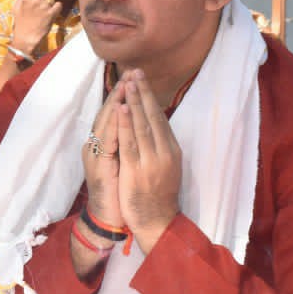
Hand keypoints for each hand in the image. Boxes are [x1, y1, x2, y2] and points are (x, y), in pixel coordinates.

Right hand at [10, 0, 62, 55]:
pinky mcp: (50, 14)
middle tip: (41, 1)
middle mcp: (34, 0)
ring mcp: (43, 7)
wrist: (25, 39)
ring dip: (50, 3)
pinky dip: (56, 9)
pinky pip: (58, 5)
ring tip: (44, 11)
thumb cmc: (20, 24)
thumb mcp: (16, 9)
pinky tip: (51, 14)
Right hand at [82, 78, 125, 230]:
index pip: (113, 114)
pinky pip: (106, 141)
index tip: (135, 77)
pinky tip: (120, 111)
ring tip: (126, 84)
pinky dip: (113, 124)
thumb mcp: (125, 164)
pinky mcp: (97, 167)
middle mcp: (95, 147)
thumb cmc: (120, 193)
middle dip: (120, 93)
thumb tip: (140, 125)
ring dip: (116, 103)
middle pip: (107, 114)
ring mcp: (95, 156)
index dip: (124, 95)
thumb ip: (127, 144)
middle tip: (130, 72)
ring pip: (105, 123)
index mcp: (103, 144)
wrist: (109, 220)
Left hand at [117, 70, 182, 249]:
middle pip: (152, 117)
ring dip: (135, 102)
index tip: (143, 80)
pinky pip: (130, 142)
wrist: (157, 221)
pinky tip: (122, 108)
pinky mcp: (137, 169)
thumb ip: (159, 148)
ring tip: (130, 82)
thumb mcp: (164, 167)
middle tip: (137, 71)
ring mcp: (151, 160)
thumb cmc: (158, 195)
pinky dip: (126, 123)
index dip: (150, 98)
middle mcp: (164, 152)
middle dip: (144, 93)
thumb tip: (153, 127)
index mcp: (171, 150)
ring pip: (142, 125)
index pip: (159, 118)